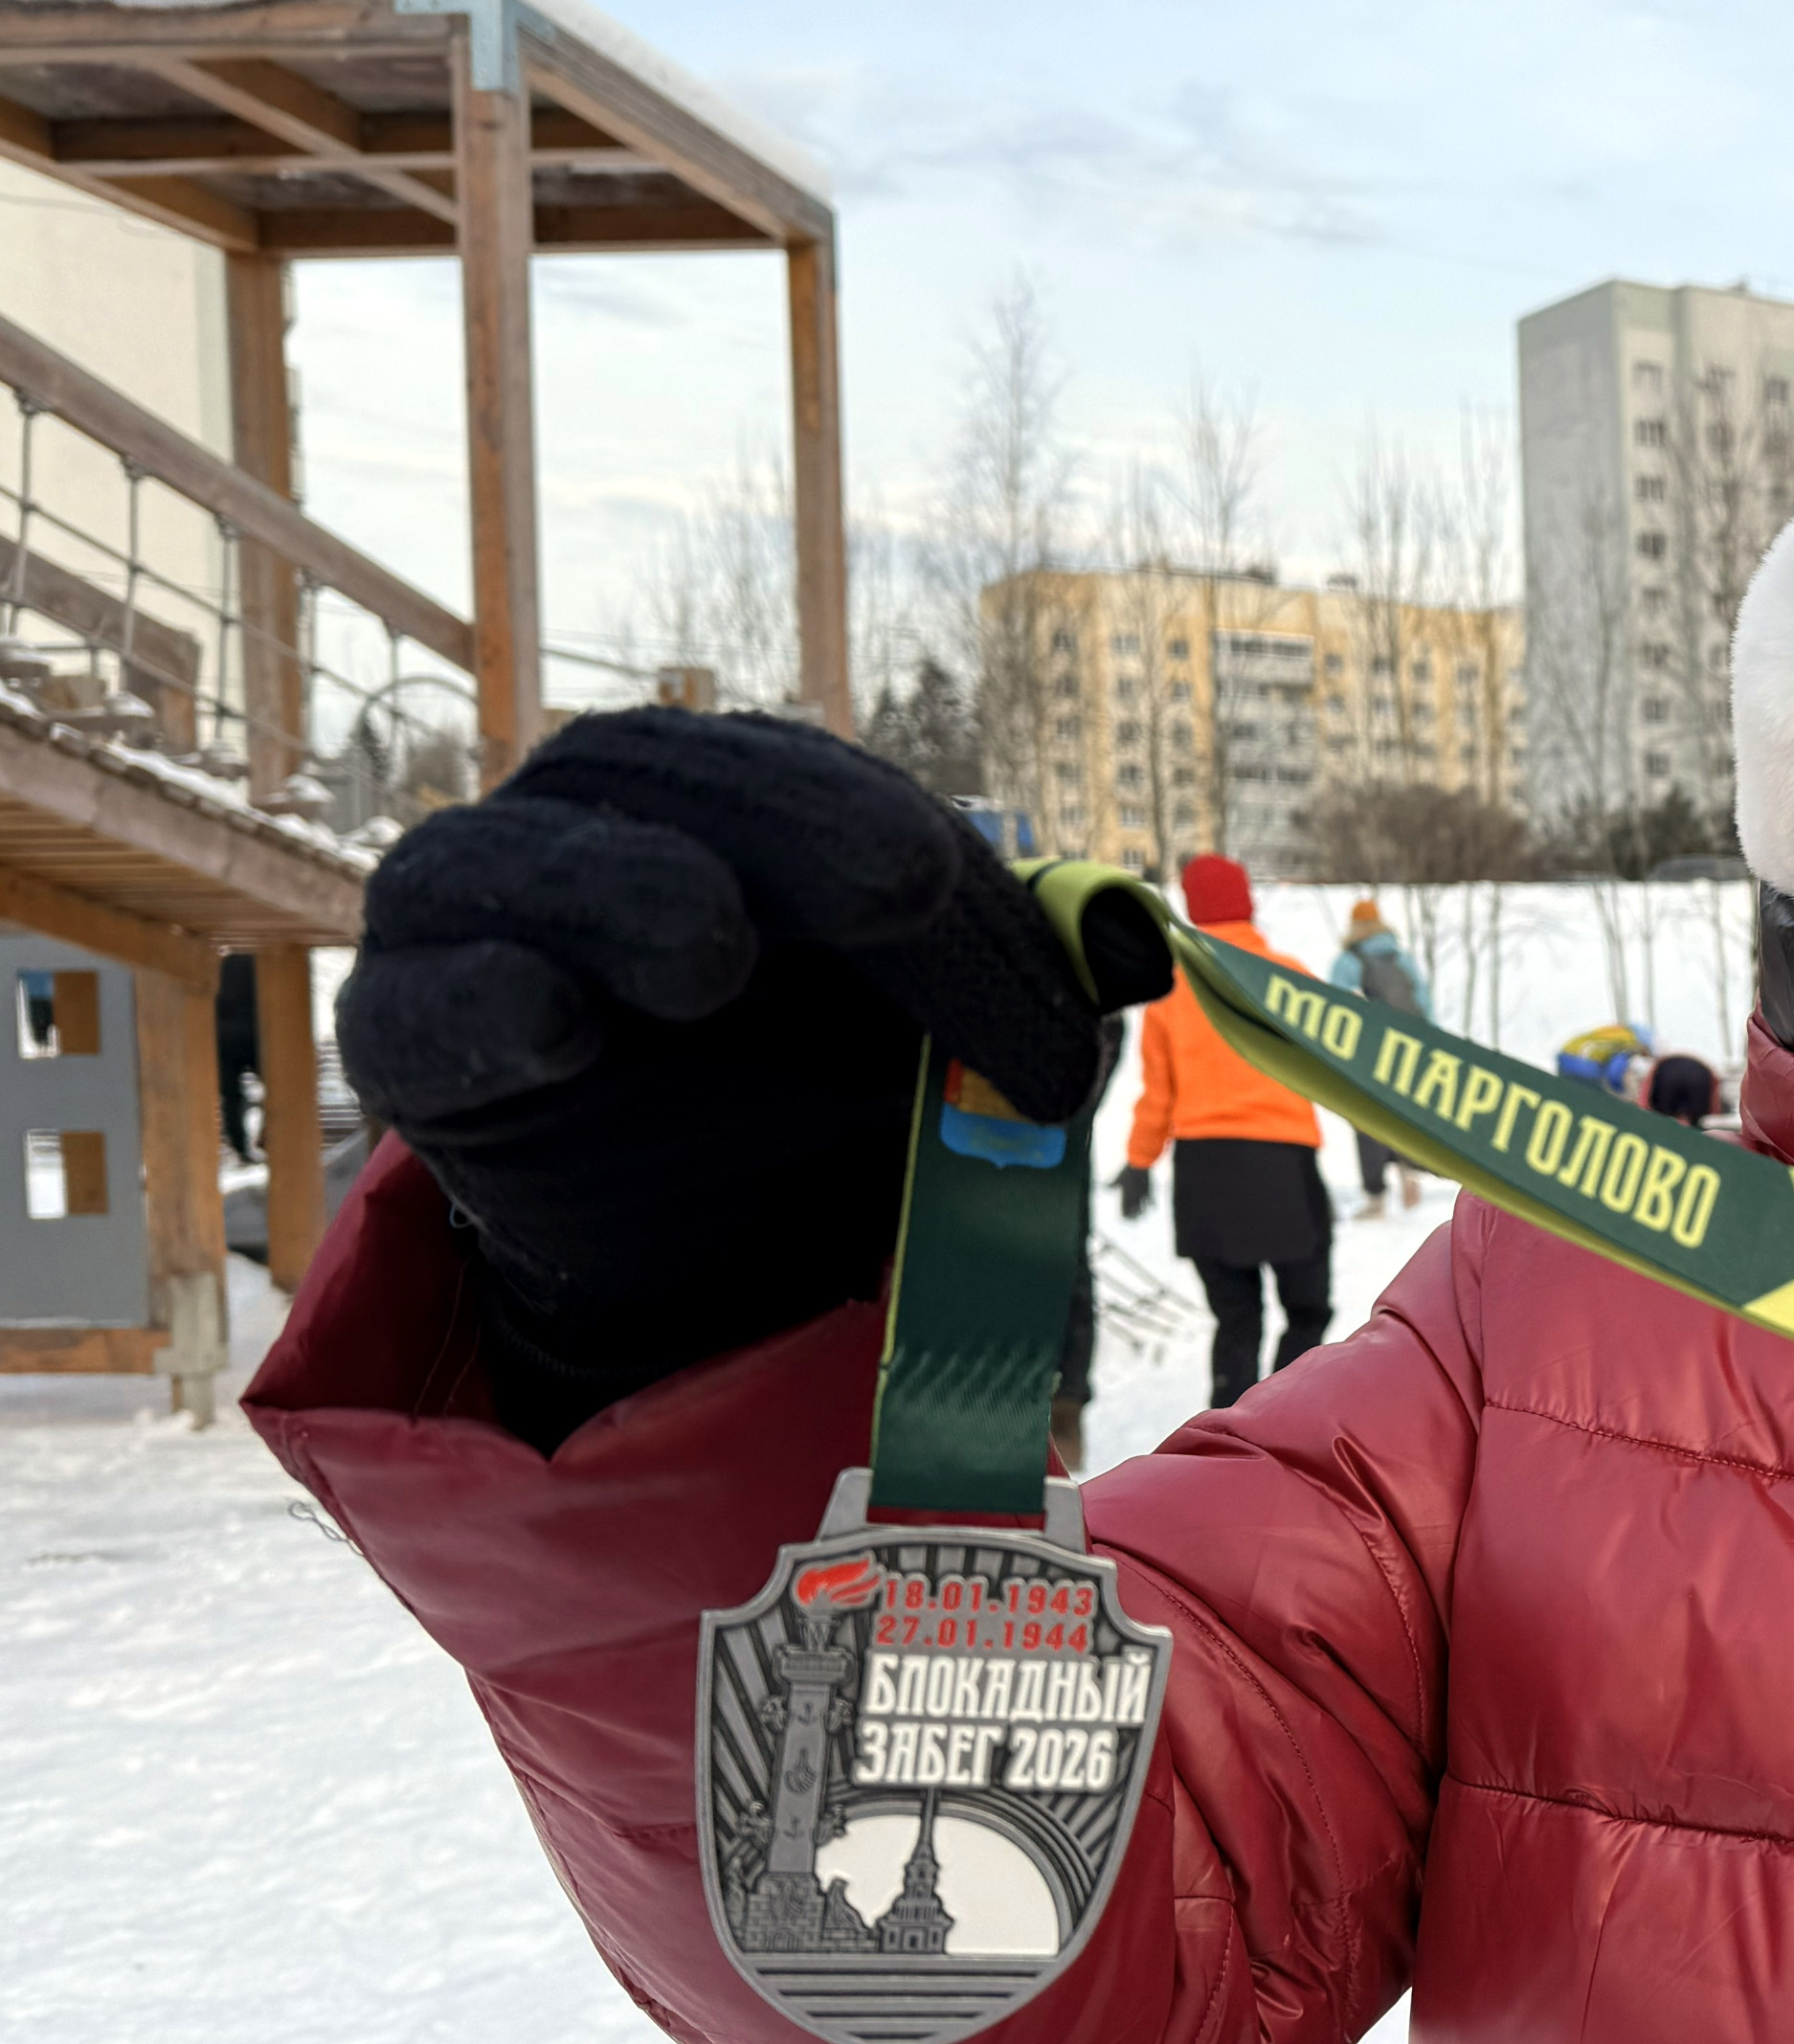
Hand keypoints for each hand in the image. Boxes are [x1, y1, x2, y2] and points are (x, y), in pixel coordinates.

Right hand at [336, 708, 1172, 1445]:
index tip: (1033, 1004)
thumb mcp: (937, 1046)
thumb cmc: (818, 1102)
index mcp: (733, 796)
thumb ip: (1024, 996)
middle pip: (696, 792)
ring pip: (534, 866)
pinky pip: (428, 1007)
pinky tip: (556, 1028)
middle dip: (813, 843)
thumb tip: (1137, 958)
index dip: (936, 873)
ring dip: (629, 896)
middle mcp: (598, 820)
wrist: (695, 1251)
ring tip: (709, 948)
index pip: (837, 798)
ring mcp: (479, 909)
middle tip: (906, 888)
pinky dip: (492, 1010)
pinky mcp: (406, 1031)